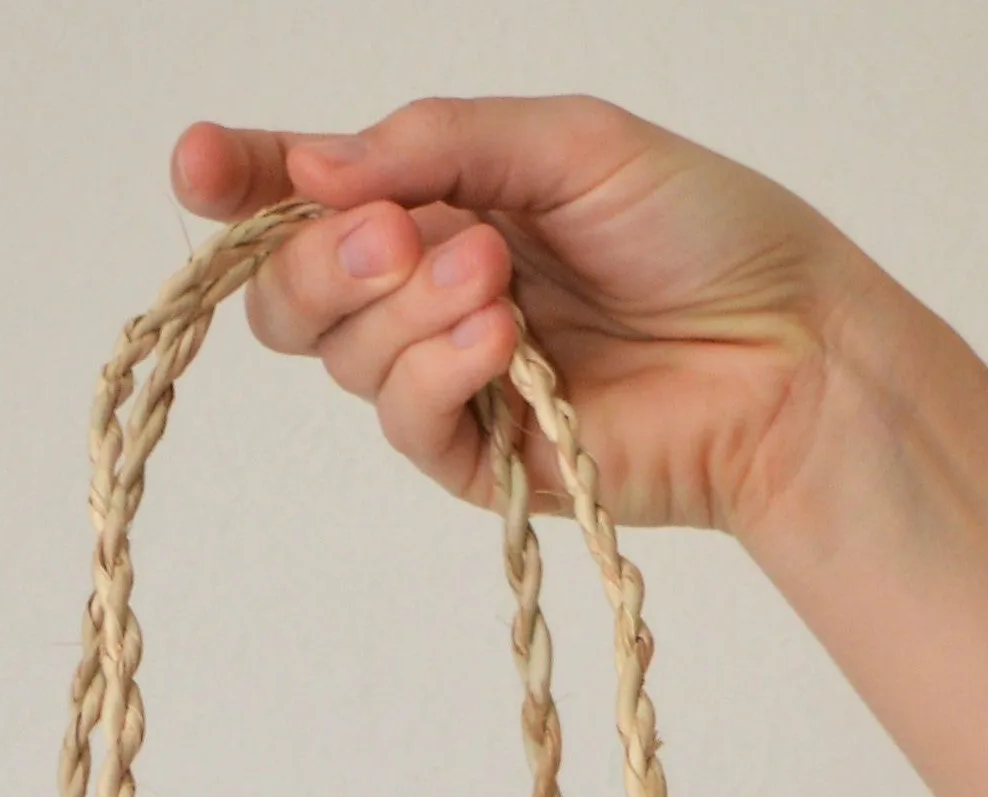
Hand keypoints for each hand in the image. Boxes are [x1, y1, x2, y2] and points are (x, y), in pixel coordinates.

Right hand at [168, 99, 887, 536]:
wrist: (788, 347)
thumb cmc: (701, 231)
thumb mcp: (566, 142)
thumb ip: (435, 144)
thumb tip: (311, 169)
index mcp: (440, 202)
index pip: (307, 196)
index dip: (242, 183)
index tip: (200, 165)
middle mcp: (425, 294)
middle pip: (292, 295)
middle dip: (323, 258)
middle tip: (400, 233)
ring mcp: (449, 383)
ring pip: (344, 358)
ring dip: (404, 307)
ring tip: (500, 278)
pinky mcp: (481, 462)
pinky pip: (407, 422)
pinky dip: (437, 371)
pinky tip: (500, 340)